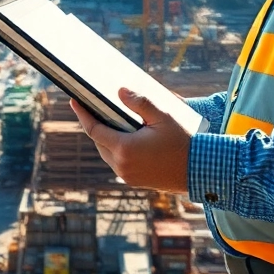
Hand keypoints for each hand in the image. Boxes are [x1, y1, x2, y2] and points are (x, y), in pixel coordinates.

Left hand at [71, 89, 192, 192]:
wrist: (199, 171)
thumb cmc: (182, 142)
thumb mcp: (163, 117)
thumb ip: (140, 103)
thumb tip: (120, 91)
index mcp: (125, 149)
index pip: (94, 130)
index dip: (82, 114)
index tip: (74, 102)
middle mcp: (121, 165)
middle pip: (99, 142)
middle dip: (95, 125)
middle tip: (94, 108)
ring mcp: (127, 176)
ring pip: (107, 153)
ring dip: (105, 139)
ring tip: (110, 121)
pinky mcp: (134, 181)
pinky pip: (117, 163)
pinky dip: (116, 150)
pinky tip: (124, 138)